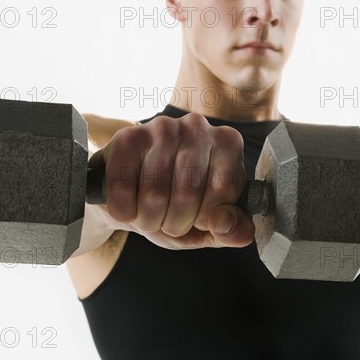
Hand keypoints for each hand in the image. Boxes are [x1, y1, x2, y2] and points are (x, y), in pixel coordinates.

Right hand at [88, 113, 255, 249]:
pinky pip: (122, 189)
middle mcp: (197, 128)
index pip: (225, 193)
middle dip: (174, 223)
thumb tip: (237, 231)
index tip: (196, 216)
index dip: (205, 218)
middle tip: (166, 221)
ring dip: (148, 220)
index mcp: (227, 144)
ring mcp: (162, 129)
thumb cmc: (173, 208)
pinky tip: (127, 206)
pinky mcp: (127, 137)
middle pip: (187, 193)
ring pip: (154, 194)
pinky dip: (123, 212)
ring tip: (147, 215)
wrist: (128, 195)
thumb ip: (231, 231)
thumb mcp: (206, 226)